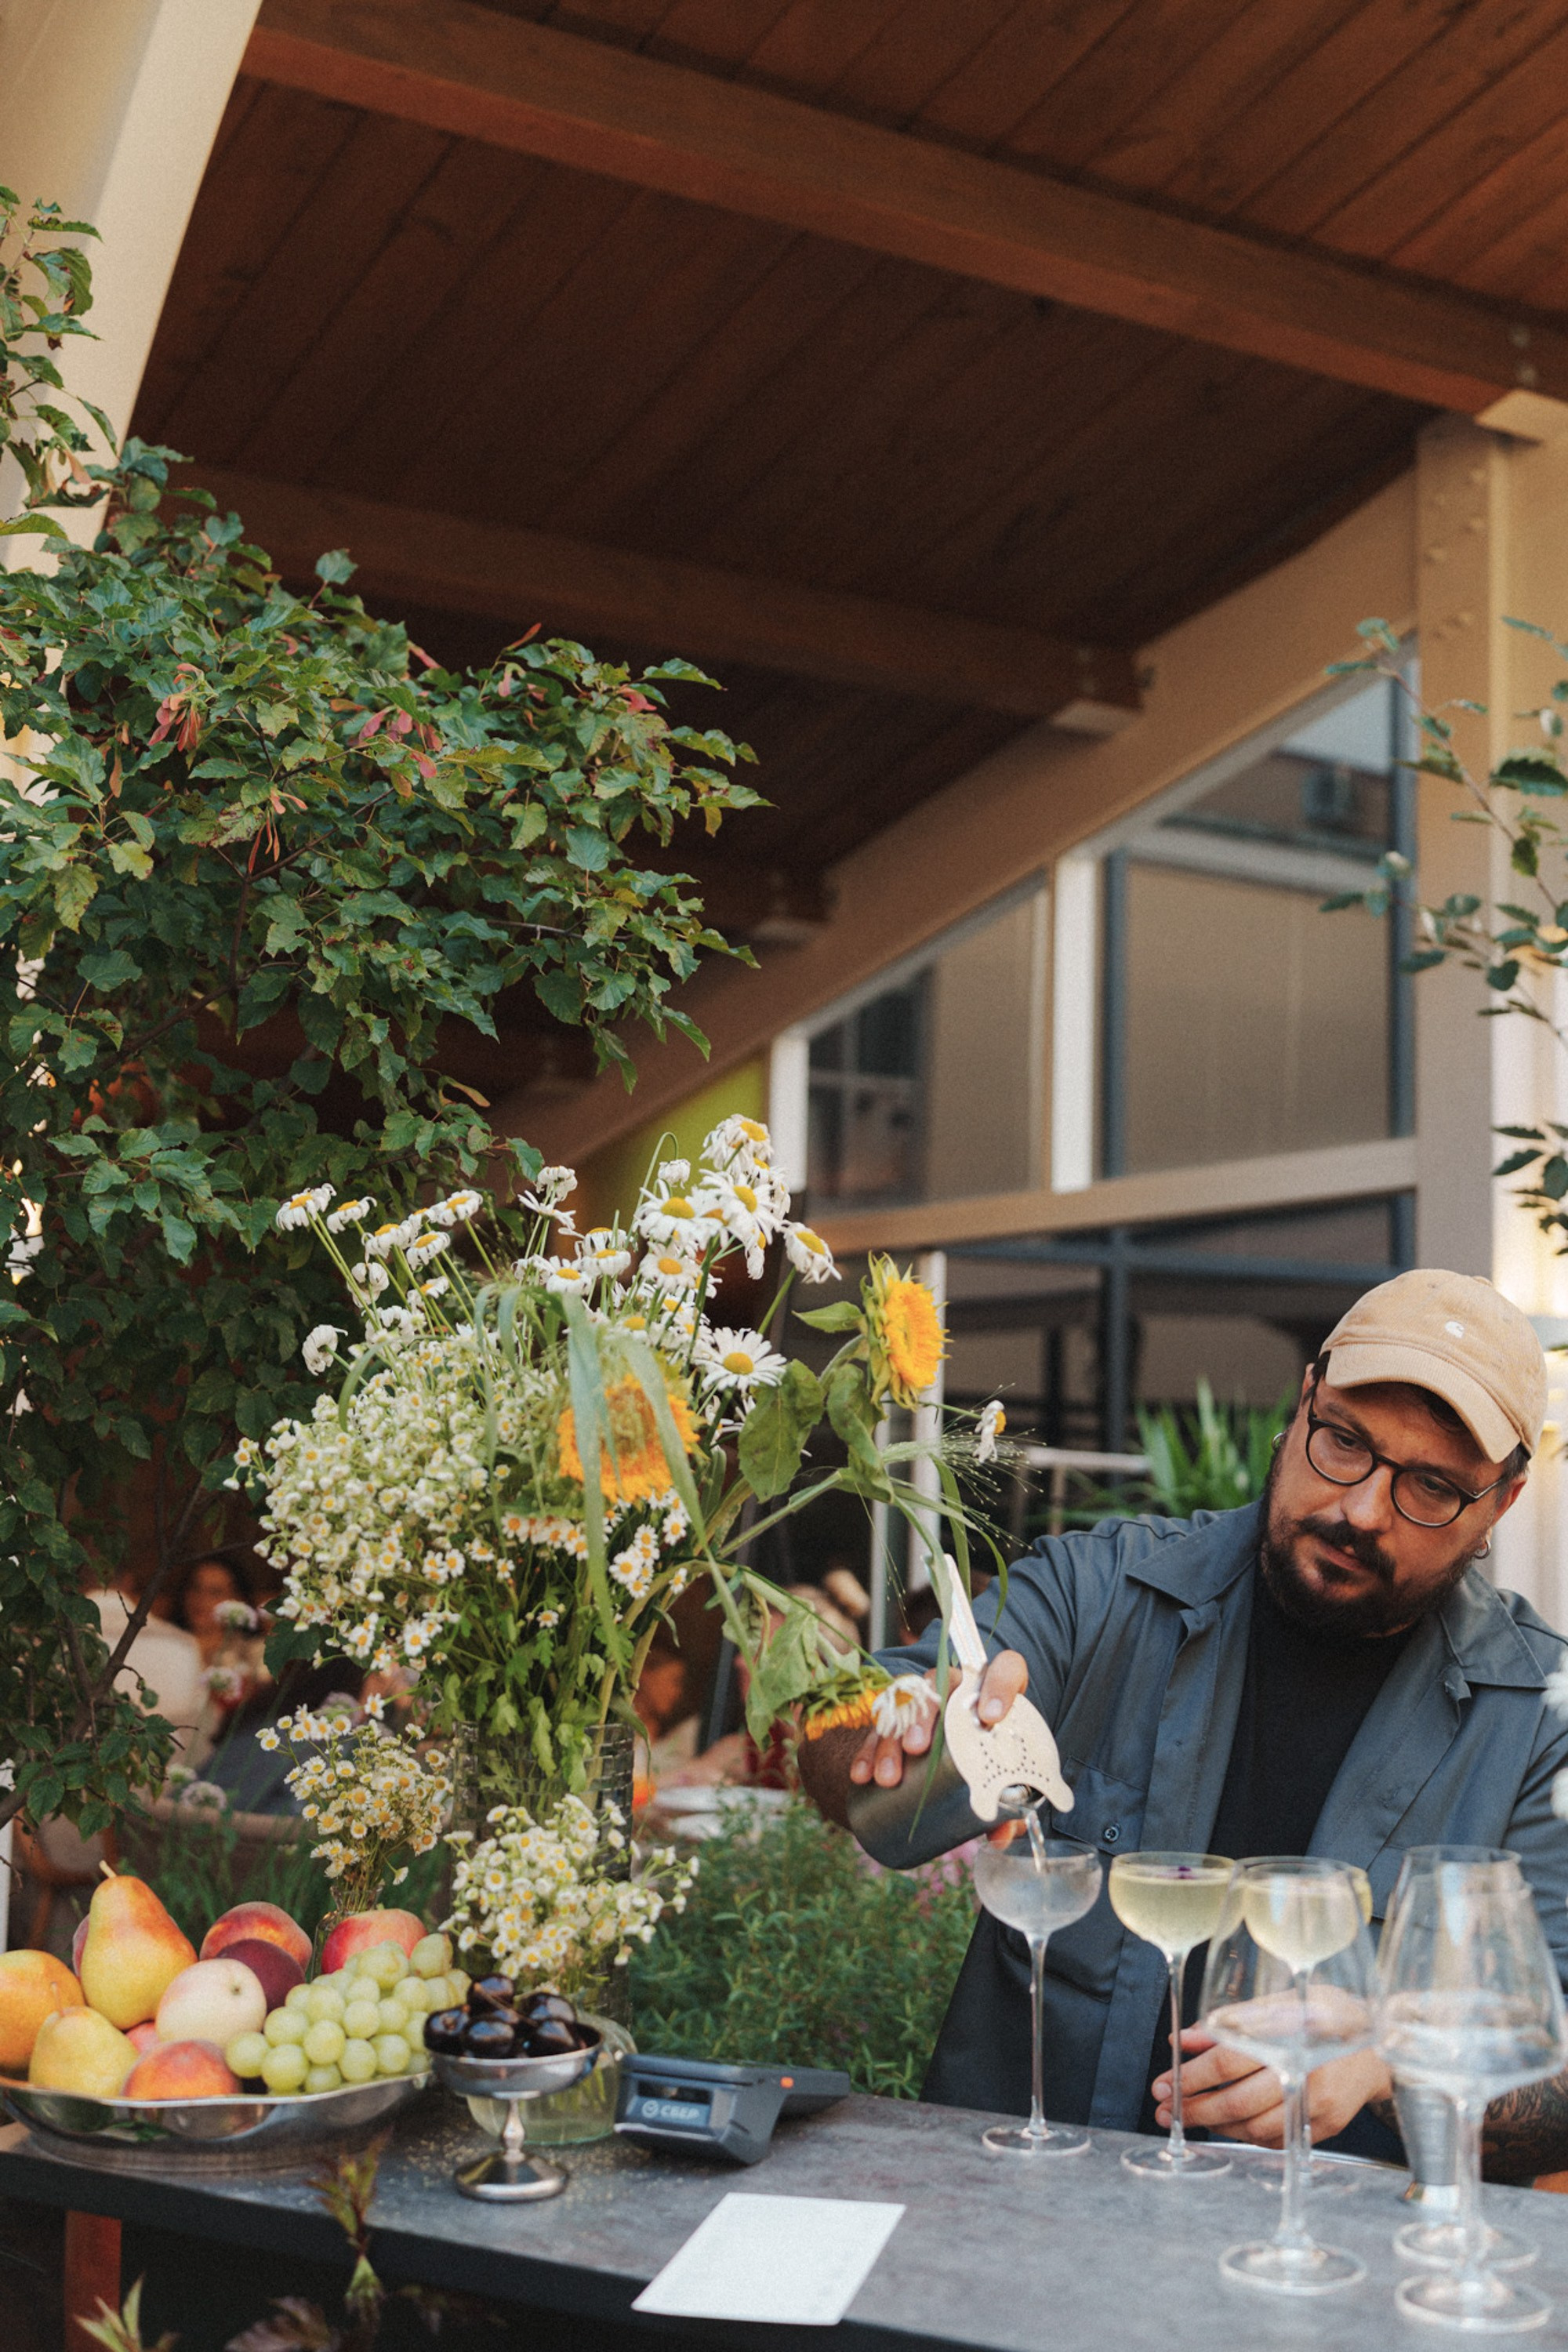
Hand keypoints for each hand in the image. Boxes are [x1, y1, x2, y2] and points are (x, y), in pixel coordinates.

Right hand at [847, 1651, 1028, 1791]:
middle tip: (917, 1748)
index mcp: (997, 1689)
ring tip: (888, 1778)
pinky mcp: (900, 1716)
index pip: (1006, 1669)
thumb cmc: (995, 1751)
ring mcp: (926, 1697)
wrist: (971, 1741)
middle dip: (924, 1715)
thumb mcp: (1006, 1771)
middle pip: (941, 1683)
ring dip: (891, 1740)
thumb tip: (1001, 1834)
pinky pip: (880, 1727)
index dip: (999, 1687)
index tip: (991, 1717)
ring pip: (902, 1706)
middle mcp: (959, 1684)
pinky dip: (868, 1752)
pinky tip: (861, 1776)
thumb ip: (1006, 1798)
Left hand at [1152, 2029, 1391, 2145]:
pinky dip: (1245, 2134)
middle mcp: (1305, 2074)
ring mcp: (1318, 2106)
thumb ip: (1231, 2023)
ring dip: (1215, 2125)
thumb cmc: (1324, 2015)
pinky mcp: (1326, 2128)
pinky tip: (1226, 2124)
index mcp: (1290, 2035)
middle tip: (1165, 2109)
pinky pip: (1276, 2139)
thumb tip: (1182, 2040)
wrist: (1381, 2045)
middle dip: (1195, 2108)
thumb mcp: (1279, 2005)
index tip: (1162, 2083)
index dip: (1191, 2075)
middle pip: (1238, 2101)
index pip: (1228, 2060)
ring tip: (1188, 2117)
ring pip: (1254, 2128)